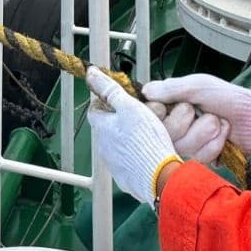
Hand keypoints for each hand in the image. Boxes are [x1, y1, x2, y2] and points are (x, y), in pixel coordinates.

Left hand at [85, 68, 180, 204]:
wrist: (159, 177)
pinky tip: (150, 152)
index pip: (95, 109)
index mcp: (102, 128)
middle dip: (120, 120)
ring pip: (118, 144)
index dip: (106, 100)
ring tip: (148, 135)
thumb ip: (110, 89)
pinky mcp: (125, 177)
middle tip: (140, 115)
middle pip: (107, 127)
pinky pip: (127, 161)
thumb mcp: (130, 106)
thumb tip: (91, 73)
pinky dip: (135, 155)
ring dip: (128, 137)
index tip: (120, 97)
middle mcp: (103, 147)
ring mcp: (113, 164)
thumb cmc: (145, 140)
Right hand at [141, 74, 250, 162]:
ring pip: (183, 147)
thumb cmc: (228, 97)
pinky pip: (198, 159)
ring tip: (218, 123)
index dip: (161, 115)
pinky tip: (223, 138)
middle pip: (166, 134)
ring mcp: (187, 144)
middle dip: (190, 122)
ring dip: (206, 133)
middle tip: (202, 112)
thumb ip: (172, 89)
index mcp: (171, 105)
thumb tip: (146, 92)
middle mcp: (175, 126)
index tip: (172, 108)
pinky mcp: (200, 159)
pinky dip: (214, 146)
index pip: (149, 115)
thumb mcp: (199, 85)